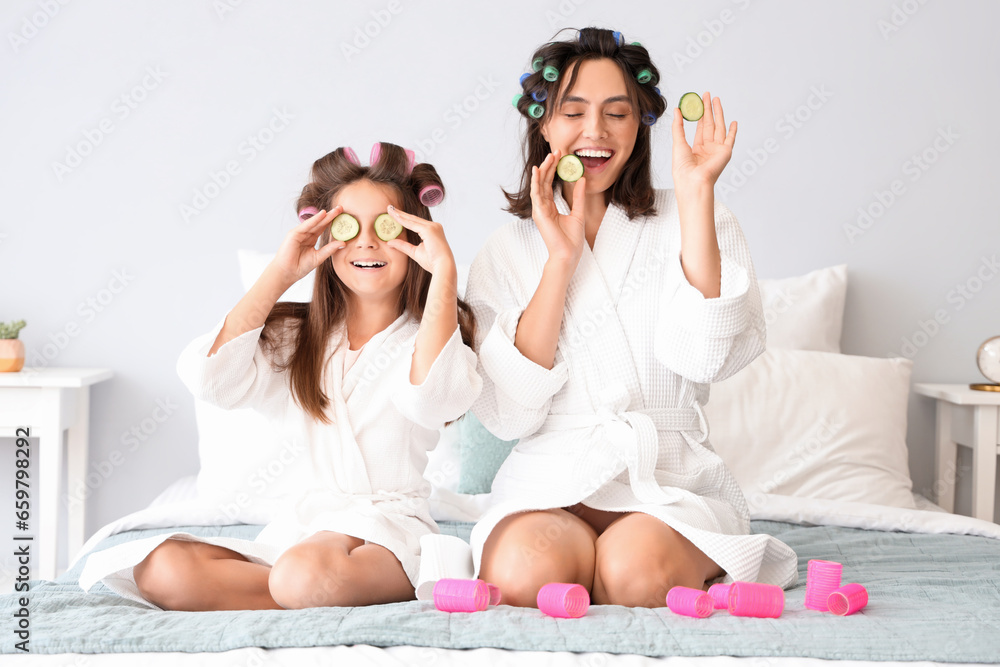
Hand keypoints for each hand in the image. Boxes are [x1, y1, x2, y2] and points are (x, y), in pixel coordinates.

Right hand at [269, 207, 343, 285]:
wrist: (288, 273)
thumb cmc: (300, 266)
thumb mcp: (319, 257)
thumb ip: (330, 249)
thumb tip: (344, 243)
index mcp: (312, 239)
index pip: (323, 228)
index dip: (333, 222)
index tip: (344, 216)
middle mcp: (306, 234)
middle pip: (320, 223)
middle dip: (331, 215)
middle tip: (341, 208)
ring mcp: (300, 233)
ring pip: (315, 223)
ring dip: (325, 215)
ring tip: (336, 210)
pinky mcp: (294, 234)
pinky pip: (306, 225)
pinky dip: (314, 219)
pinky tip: (322, 214)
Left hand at [383, 205, 455, 275]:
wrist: (443, 267)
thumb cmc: (432, 262)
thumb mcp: (414, 252)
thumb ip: (402, 246)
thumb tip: (389, 242)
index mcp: (432, 231)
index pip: (415, 223)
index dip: (403, 218)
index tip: (394, 214)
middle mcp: (434, 226)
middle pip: (413, 218)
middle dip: (400, 213)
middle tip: (389, 208)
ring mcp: (432, 226)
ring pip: (412, 219)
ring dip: (400, 214)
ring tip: (390, 209)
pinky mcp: (429, 229)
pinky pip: (412, 224)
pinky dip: (403, 220)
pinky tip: (395, 216)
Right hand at [530, 149, 586, 266]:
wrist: (568, 254)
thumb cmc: (572, 239)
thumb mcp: (579, 212)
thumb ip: (579, 196)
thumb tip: (582, 179)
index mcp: (550, 207)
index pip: (549, 184)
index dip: (553, 169)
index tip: (560, 156)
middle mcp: (542, 207)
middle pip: (543, 182)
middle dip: (549, 165)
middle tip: (556, 151)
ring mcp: (539, 210)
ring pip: (539, 185)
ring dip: (543, 169)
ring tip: (550, 156)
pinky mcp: (539, 213)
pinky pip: (536, 194)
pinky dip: (536, 182)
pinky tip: (537, 170)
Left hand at [672, 92, 736, 190]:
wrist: (692, 180)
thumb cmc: (682, 167)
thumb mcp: (678, 143)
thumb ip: (678, 126)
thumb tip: (676, 110)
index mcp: (696, 149)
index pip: (700, 128)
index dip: (699, 114)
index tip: (699, 102)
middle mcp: (708, 149)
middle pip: (710, 124)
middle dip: (709, 109)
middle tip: (707, 95)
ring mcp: (717, 150)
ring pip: (719, 127)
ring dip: (718, 113)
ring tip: (716, 100)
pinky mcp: (725, 152)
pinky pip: (731, 139)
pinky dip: (733, 131)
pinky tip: (734, 122)